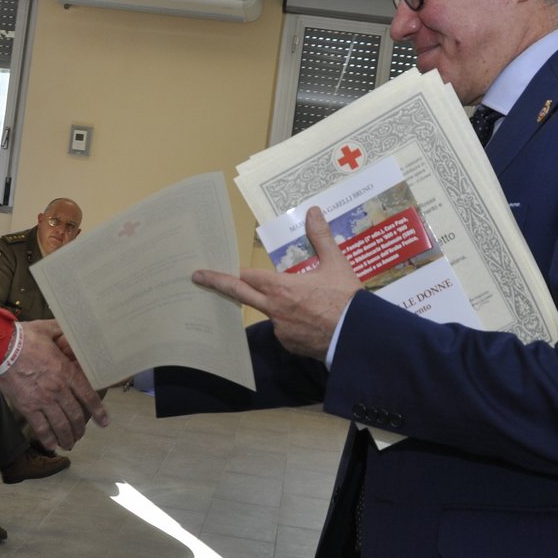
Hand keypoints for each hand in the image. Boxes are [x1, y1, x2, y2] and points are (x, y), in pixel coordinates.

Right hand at [0, 321, 109, 450]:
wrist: (0, 348)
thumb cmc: (24, 337)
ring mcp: (42, 400)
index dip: (98, 411)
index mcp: (66, 371)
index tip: (104, 421)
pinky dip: (48, 439)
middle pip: (75, 414)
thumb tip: (73, 330)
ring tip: (70, 443)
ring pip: (61, 425)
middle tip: (82, 434)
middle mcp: (58, 389)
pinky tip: (52, 445)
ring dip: (67, 437)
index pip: (88, 395)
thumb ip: (63, 332)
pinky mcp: (27, 407)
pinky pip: (40, 427)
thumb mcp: (48, 329)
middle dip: (80, 428)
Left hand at [191, 206, 359, 362]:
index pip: (246, 277)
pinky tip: (310, 321)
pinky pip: (285, 331)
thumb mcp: (335, 263)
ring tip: (303, 304)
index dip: (233, 272)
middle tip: (197, 278)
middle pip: (240, 294)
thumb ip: (321, 237)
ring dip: (275, 307)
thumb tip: (313, 211)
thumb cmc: (347, 299)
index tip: (212, 271)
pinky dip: (292, 324)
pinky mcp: (290, 346)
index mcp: (281, 288)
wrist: (359, 336)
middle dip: (217, 285)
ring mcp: (281, 331)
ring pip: (269, 314)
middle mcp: (274, 310)